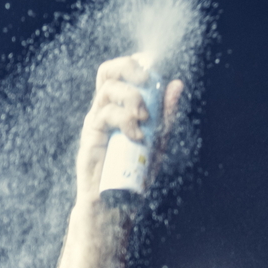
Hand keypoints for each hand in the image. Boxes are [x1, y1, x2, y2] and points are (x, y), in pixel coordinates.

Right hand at [74, 54, 185, 204]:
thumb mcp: (157, 141)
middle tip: (148, 82)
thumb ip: (166, 115)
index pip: (120, 72)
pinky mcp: (90, 136)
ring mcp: (95, 121)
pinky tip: (137, 136)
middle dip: (129, 68)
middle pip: (107, 71)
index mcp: (118, 107)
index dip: (134, 62)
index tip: (153, 67)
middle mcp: (104, 109)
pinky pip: (105, 114)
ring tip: (144, 119)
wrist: (114, 205)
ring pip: (108, 90)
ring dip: (132, 97)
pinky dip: (125, 119)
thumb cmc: (134, 174)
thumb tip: (177, 84)